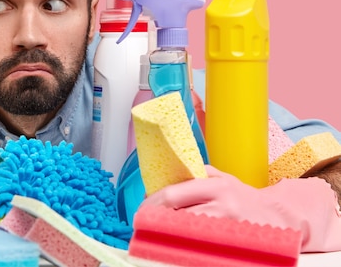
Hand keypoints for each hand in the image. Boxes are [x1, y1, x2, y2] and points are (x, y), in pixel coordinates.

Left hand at [143, 165, 340, 251]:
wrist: (281, 217)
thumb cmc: (245, 197)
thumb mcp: (223, 178)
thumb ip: (196, 175)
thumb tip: (163, 180)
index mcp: (216, 186)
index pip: (174, 194)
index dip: (152, 202)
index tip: (141, 208)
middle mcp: (222, 206)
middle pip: (177, 215)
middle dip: (156, 220)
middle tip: (143, 224)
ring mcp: (228, 227)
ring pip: (187, 233)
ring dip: (168, 234)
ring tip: (156, 233)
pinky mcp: (232, 245)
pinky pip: (201, 247)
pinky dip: (186, 246)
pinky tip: (176, 245)